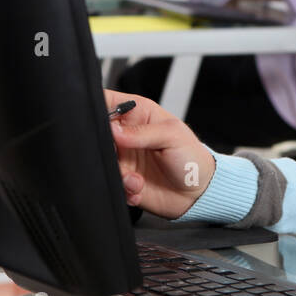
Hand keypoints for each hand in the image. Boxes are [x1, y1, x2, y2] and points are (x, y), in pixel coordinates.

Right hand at [105, 90, 214, 220]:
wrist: (199, 192)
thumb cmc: (192, 157)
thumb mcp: (172, 136)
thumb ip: (141, 133)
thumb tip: (113, 130)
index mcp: (137, 113)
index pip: (108, 103)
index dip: (97, 110)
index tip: (102, 125)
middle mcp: (126, 135)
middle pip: (98, 135)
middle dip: (106, 150)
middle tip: (119, 157)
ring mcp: (123, 158)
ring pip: (103, 162)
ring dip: (119, 174)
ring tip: (136, 180)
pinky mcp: (123, 179)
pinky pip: (112, 183)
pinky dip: (125, 189)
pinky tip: (139, 188)